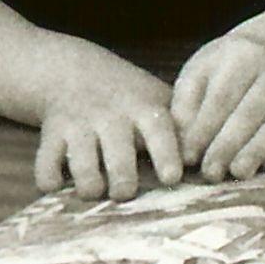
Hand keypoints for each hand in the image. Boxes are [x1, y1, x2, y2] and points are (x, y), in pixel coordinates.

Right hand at [33, 52, 183, 199]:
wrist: (71, 71)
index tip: (171, 178)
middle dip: (122, 180)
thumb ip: (183, 127)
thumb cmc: (127, 96)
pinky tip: (57, 184)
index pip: (159, 130)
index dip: (166, 154)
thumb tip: (218, 162)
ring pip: (83, 164)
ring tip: (95, 190)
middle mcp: (111, 117)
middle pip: (118, 155)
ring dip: (89, 184)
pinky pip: (46, 164)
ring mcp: (79, 125)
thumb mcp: (156, 99)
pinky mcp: (50, 135)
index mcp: (143, 108)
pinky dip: (49, 179)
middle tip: (125, 193)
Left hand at [170, 34, 264, 180]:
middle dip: (227, 147)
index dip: (204, 130)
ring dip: (254, 154)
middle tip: (209, 173)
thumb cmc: (221, 70)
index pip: (221, 98)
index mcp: (241, 59)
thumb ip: (185, 105)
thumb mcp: (197, 73)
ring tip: (235, 174)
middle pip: (250, 115)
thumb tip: (183, 146)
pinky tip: (263, 169)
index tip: (188, 156)